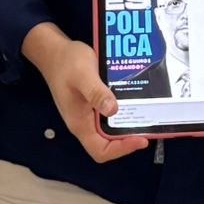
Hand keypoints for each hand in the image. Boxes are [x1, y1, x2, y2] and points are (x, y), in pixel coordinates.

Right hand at [23, 25, 149, 162]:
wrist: (55, 52)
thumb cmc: (65, 63)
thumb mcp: (82, 76)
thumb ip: (96, 93)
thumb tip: (113, 110)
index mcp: (79, 123)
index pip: (100, 151)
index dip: (121, 150)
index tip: (140, 139)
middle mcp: (85, 123)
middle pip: (108, 144)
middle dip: (128, 139)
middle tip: (148, 126)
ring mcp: (89, 114)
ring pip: (111, 129)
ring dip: (127, 124)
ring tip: (145, 114)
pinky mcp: (94, 104)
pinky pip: (110, 114)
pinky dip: (123, 111)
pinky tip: (134, 101)